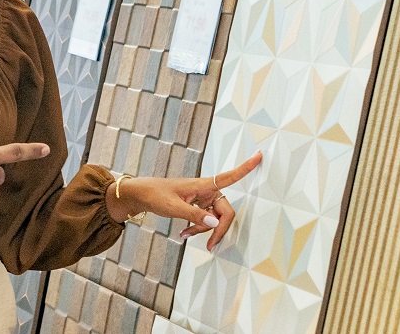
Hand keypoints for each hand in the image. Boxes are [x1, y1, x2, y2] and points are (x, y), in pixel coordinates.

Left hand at [108, 151, 261, 250]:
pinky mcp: (196, 204)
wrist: (140, 195)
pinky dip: (197, 228)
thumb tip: (215, 222)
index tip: (259, 155)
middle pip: (225, 211)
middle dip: (218, 228)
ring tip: (185, 235)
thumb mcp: (173, 207)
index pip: (229, 176)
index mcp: (203, 185)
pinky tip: (184, 234)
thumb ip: (195, 215)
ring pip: (214, 218)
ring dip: (204, 229)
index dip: (246, 167)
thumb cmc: (155, 195)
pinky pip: (205, 219)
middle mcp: (206, 190)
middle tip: (210, 244)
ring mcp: (201, 198)